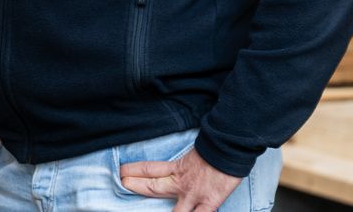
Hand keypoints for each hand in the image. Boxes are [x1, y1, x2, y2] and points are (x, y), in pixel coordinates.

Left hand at [119, 146, 241, 211]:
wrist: (231, 146)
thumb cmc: (217, 146)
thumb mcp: (196, 152)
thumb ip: (186, 162)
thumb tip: (181, 165)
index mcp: (178, 168)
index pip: (150, 169)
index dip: (134, 170)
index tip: (122, 171)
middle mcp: (182, 183)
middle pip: (153, 187)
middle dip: (136, 186)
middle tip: (122, 183)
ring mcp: (193, 195)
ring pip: (173, 211)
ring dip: (159, 211)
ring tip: (142, 211)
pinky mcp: (208, 203)